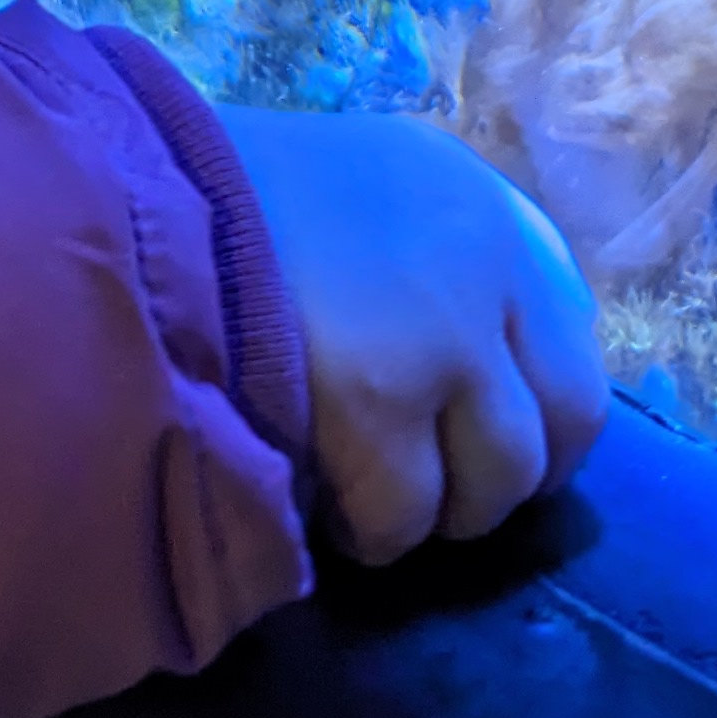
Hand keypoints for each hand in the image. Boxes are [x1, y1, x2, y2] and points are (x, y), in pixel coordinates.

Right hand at [220, 105, 607, 565]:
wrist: (142, 190)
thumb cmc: (235, 192)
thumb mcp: (365, 190)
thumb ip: (436, 261)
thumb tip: (486, 375)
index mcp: (480, 200)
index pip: (574, 338)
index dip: (537, 410)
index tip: (486, 439)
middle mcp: (487, 256)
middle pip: (565, 422)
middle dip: (504, 473)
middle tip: (434, 485)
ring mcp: (444, 330)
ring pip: (498, 482)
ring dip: (437, 507)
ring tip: (367, 492)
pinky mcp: (381, 398)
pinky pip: (405, 513)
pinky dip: (370, 527)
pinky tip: (324, 502)